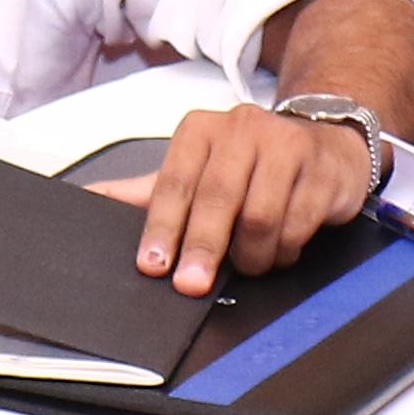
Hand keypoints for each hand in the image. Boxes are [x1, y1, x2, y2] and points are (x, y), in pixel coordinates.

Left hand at [99, 105, 373, 295]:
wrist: (325, 142)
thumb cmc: (251, 164)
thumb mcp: (197, 171)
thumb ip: (148, 190)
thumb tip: (89, 198)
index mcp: (201, 130)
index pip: (175, 182)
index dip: (162, 227)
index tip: (153, 264)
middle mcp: (242, 128)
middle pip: (217, 199)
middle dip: (202, 248)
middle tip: (191, 286)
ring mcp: (286, 144)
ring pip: (260, 218)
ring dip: (252, 254)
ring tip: (251, 262)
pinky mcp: (321, 168)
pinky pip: (297, 223)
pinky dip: (285, 249)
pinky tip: (281, 250)